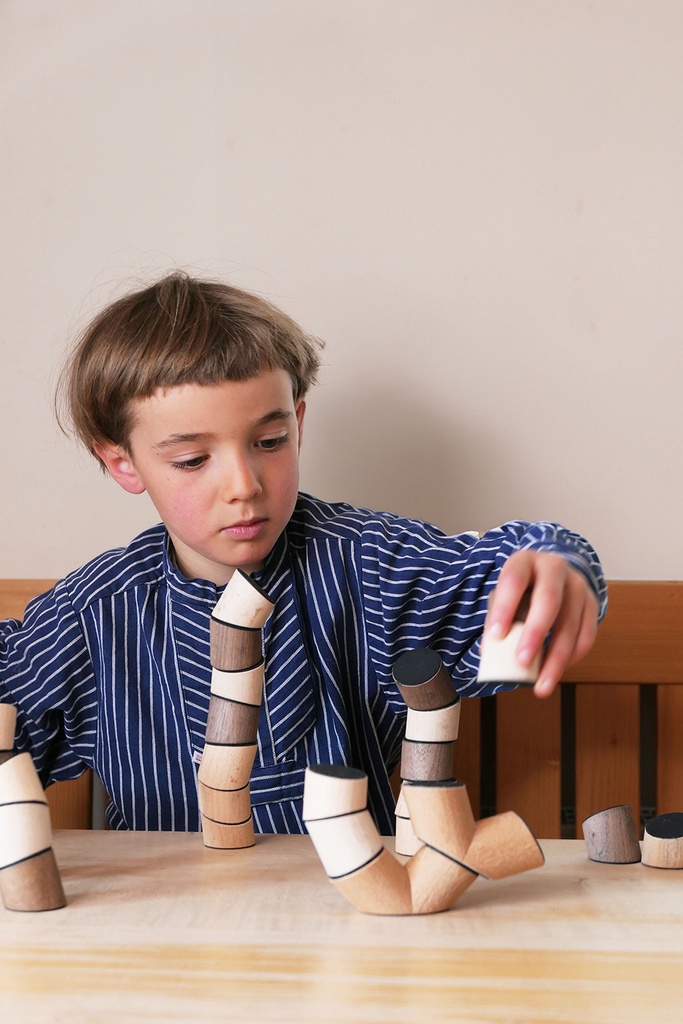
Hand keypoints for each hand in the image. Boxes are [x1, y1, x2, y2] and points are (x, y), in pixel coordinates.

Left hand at [484, 550, 598, 697]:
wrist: (551, 571)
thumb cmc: (521, 588)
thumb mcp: (505, 593)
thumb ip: (498, 618)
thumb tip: (491, 652)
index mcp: (525, 561)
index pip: (514, 581)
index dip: (505, 608)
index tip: (495, 636)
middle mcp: (554, 568)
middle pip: (548, 600)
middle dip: (535, 633)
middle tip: (521, 661)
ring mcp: (577, 585)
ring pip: (570, 623)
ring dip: (556, 658)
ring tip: (541, 685)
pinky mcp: (592, 603)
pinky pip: (587, 635)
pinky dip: (572, 657)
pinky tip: (557, 671)